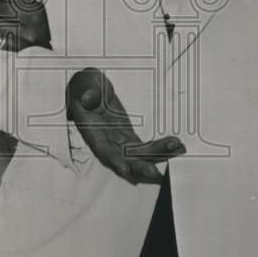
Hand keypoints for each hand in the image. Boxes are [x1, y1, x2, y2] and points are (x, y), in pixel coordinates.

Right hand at [66, 68, 185, 184]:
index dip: (112, 159)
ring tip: (175, 148)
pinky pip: (147, 147)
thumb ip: (85, 90)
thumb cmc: (84, 87)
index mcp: (92, 130)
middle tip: (155, 172)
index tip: (124, 169)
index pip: (102, 148)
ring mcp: (120, 141)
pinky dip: (161, 147)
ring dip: (157, 154)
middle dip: (139, 166)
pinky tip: (175, 145)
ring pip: (139, 154)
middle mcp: (106, 141)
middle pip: (124, 158)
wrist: (91, 90)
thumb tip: (88, 98)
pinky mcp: (131, 138)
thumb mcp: (82, 84)